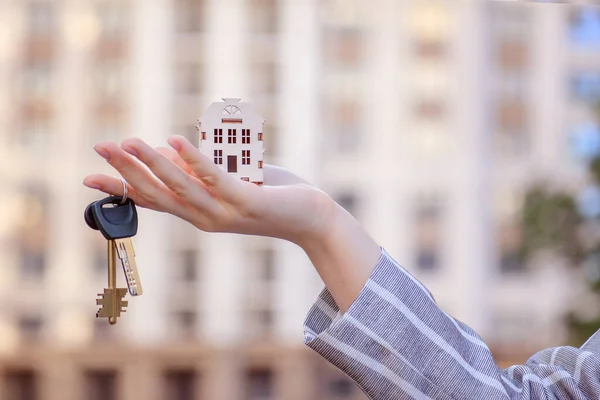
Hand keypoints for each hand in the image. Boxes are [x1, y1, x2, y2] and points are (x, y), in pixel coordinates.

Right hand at [83, 136, 335, 245]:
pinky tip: (173, 141)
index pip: (152, 201)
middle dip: (127, 171)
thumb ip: (200, 171)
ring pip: (180, 188)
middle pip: (158, 194)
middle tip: (100, 148)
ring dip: (151, 164)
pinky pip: (214, 179)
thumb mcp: (230, 181)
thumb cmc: (272, 196)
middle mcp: (205, 218)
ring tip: (127, 142)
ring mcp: (224, 213)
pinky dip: (193, 160)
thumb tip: (166, 151)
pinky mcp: (245, 202)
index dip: (121, 190)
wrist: (311, 220)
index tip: (89, 178)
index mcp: (198, 213)